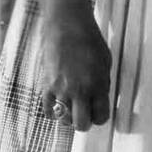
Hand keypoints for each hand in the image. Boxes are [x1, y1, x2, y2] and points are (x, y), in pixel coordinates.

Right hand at [40, 11, 111, 130]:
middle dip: (85, 122)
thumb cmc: (90, 42)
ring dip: (69, 117)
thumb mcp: (105, 63)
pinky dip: (53, 111)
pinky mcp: (45, 85)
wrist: (67, 27)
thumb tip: (99, 99)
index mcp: (98, 85)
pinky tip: (58, 104)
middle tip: (85, 114)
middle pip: (82, 124)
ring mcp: (60, 90)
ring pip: (64, 120)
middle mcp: (79, 91)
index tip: (99, 112)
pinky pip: (48, 110)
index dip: (101, 117)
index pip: (101, 117)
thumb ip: (103, 84)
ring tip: (72, 106)